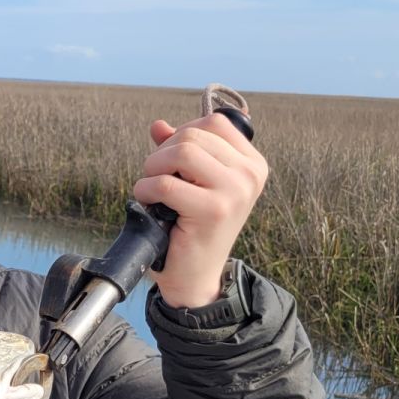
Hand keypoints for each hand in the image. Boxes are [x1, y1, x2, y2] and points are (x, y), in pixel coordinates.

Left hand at [131, 111, 267, 307]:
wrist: (195, 277)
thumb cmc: (191, 228)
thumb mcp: (191, 183)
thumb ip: (179, 150)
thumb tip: (158, 125)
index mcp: (252, 163)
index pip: (213, 122)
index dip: (182, 133)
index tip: (172, 161)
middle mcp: (250, 174)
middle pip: (193, 134)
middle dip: (162, 153)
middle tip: (157, 179)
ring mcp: (236, 191)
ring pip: (181, 152)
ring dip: (153, 169)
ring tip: (154, 191)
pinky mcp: (214, 210)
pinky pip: (166, 183)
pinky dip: (146, 189)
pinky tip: (149, 203)